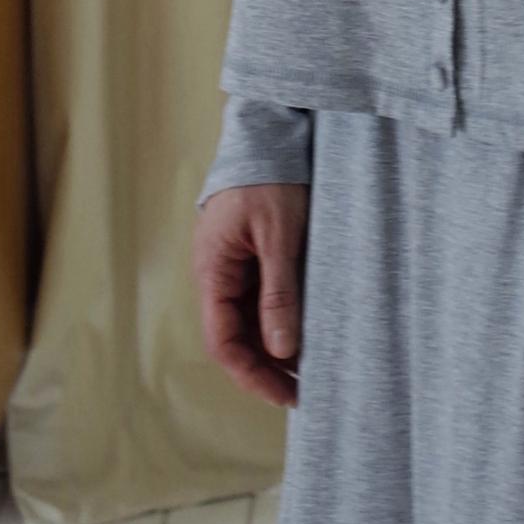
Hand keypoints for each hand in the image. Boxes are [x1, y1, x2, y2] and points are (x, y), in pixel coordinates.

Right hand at [192, 182, 309, 407]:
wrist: (268, 129)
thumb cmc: (271, 176)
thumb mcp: (279, 235)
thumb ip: (278, 292)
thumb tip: (280, 351)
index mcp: (213, 270)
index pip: (223, 341)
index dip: (252, 374)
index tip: (285, 395)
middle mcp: (217, 274)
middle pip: (236, 337)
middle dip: (267, 368)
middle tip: (305, 390)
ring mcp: (233, 265)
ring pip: (249, 320)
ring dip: (274, 346)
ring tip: (310, 368)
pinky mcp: (251, 255)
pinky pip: (260, 298)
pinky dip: (280, 320)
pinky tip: (304, 332)